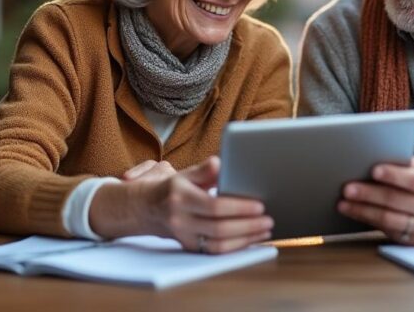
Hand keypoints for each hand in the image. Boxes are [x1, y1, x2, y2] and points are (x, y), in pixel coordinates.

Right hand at [91, 157, 272, 252]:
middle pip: (219, 228)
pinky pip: (214, 251)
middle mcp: (180, 219)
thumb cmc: (172, 188)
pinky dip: (236, 247)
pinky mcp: (188, 246)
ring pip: (217, 244)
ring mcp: (183, 235)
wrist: (144, 209)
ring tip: (266, 230)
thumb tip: (219, 162)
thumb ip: (203, 170)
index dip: (239, 207)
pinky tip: (252, 239)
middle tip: (269, 219)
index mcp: (181, 197)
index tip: (260, 204)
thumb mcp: (184, 174)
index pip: (214, 206)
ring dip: (245, 239)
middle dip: (248, 225)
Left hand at [338, 156, 413, 245]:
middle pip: (397, 200)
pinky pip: (390, 231)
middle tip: (347, 188)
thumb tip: (378, 158)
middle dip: (369, 194)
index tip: (373, 169)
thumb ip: (410, 164)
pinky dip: (370, 222)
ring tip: (344, 203)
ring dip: (363, 211)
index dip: (393, 175)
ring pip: (389, 219)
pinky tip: (356, 214)